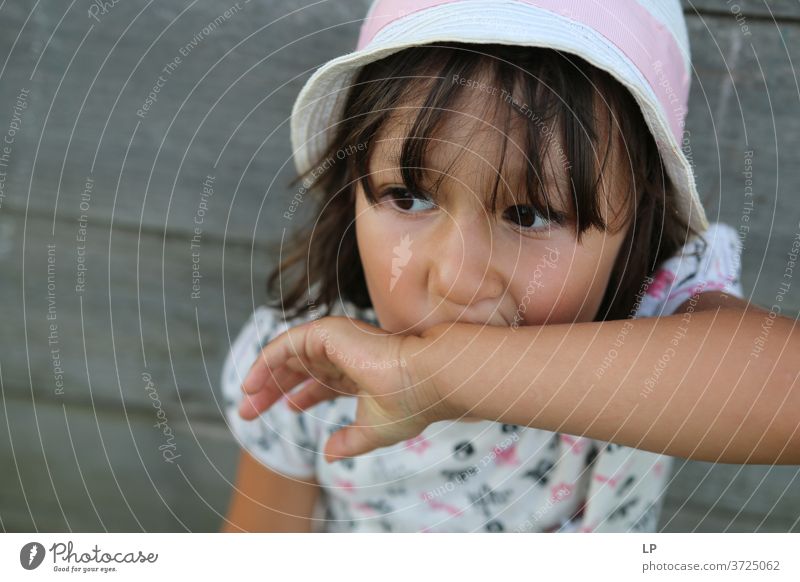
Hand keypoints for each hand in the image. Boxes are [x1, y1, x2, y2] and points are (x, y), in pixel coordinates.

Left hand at [238, 315, 451, 461]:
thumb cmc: (411, 403)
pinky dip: (265, 362)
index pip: (324, 381)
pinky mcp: (327, 332)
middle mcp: (348, 353)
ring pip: (289, 356)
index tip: (287, 412)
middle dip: (275, 390)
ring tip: (245, 401)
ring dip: (264, 379)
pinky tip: (251, 384)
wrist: (426, 379)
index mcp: (361, 372)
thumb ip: (349, 442)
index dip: (303, 396)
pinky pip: (285, 345)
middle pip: (301, 369)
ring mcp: (337, 340)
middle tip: (249, 412)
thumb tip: (328, 455)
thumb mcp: (374, 431)